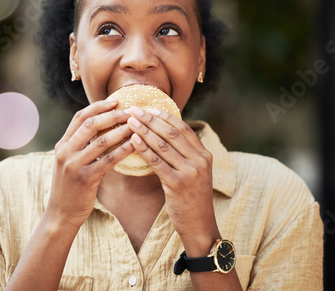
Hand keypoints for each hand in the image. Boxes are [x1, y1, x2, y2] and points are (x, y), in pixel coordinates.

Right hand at [44, 99, 133, 231]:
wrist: (61, 213)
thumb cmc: (70, 187)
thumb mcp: (69, 162)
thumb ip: (79, 145)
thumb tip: (101, 126)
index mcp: (62, 144)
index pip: (79, 117)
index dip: (98, 106)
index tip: (115, 101)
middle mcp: (65, 151)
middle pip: (90, 124)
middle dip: (112, 115)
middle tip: (130, 111)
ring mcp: (74, 164)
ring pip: (101, 141)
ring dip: (121, 131)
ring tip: (137, 125)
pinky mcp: (85, 178)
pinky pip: (108, 160)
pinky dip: (123, 150)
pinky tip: (135, 145)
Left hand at [126, 107, 217, 245]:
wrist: (199, 225)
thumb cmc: (192, 198)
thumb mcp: (195, 172)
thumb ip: (184, 154)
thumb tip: (163, 134)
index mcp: (205, 154)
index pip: (183, 127)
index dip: (164, 116)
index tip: (148, 108)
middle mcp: (200, 160)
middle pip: (171, 132)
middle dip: (151, 119)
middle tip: (134, 109)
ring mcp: (190, 172)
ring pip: (163, 145)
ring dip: (144, 130)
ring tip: (129, 121)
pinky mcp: (177, 184)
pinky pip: (156, 162)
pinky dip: (143, 149)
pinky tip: (132, 140)